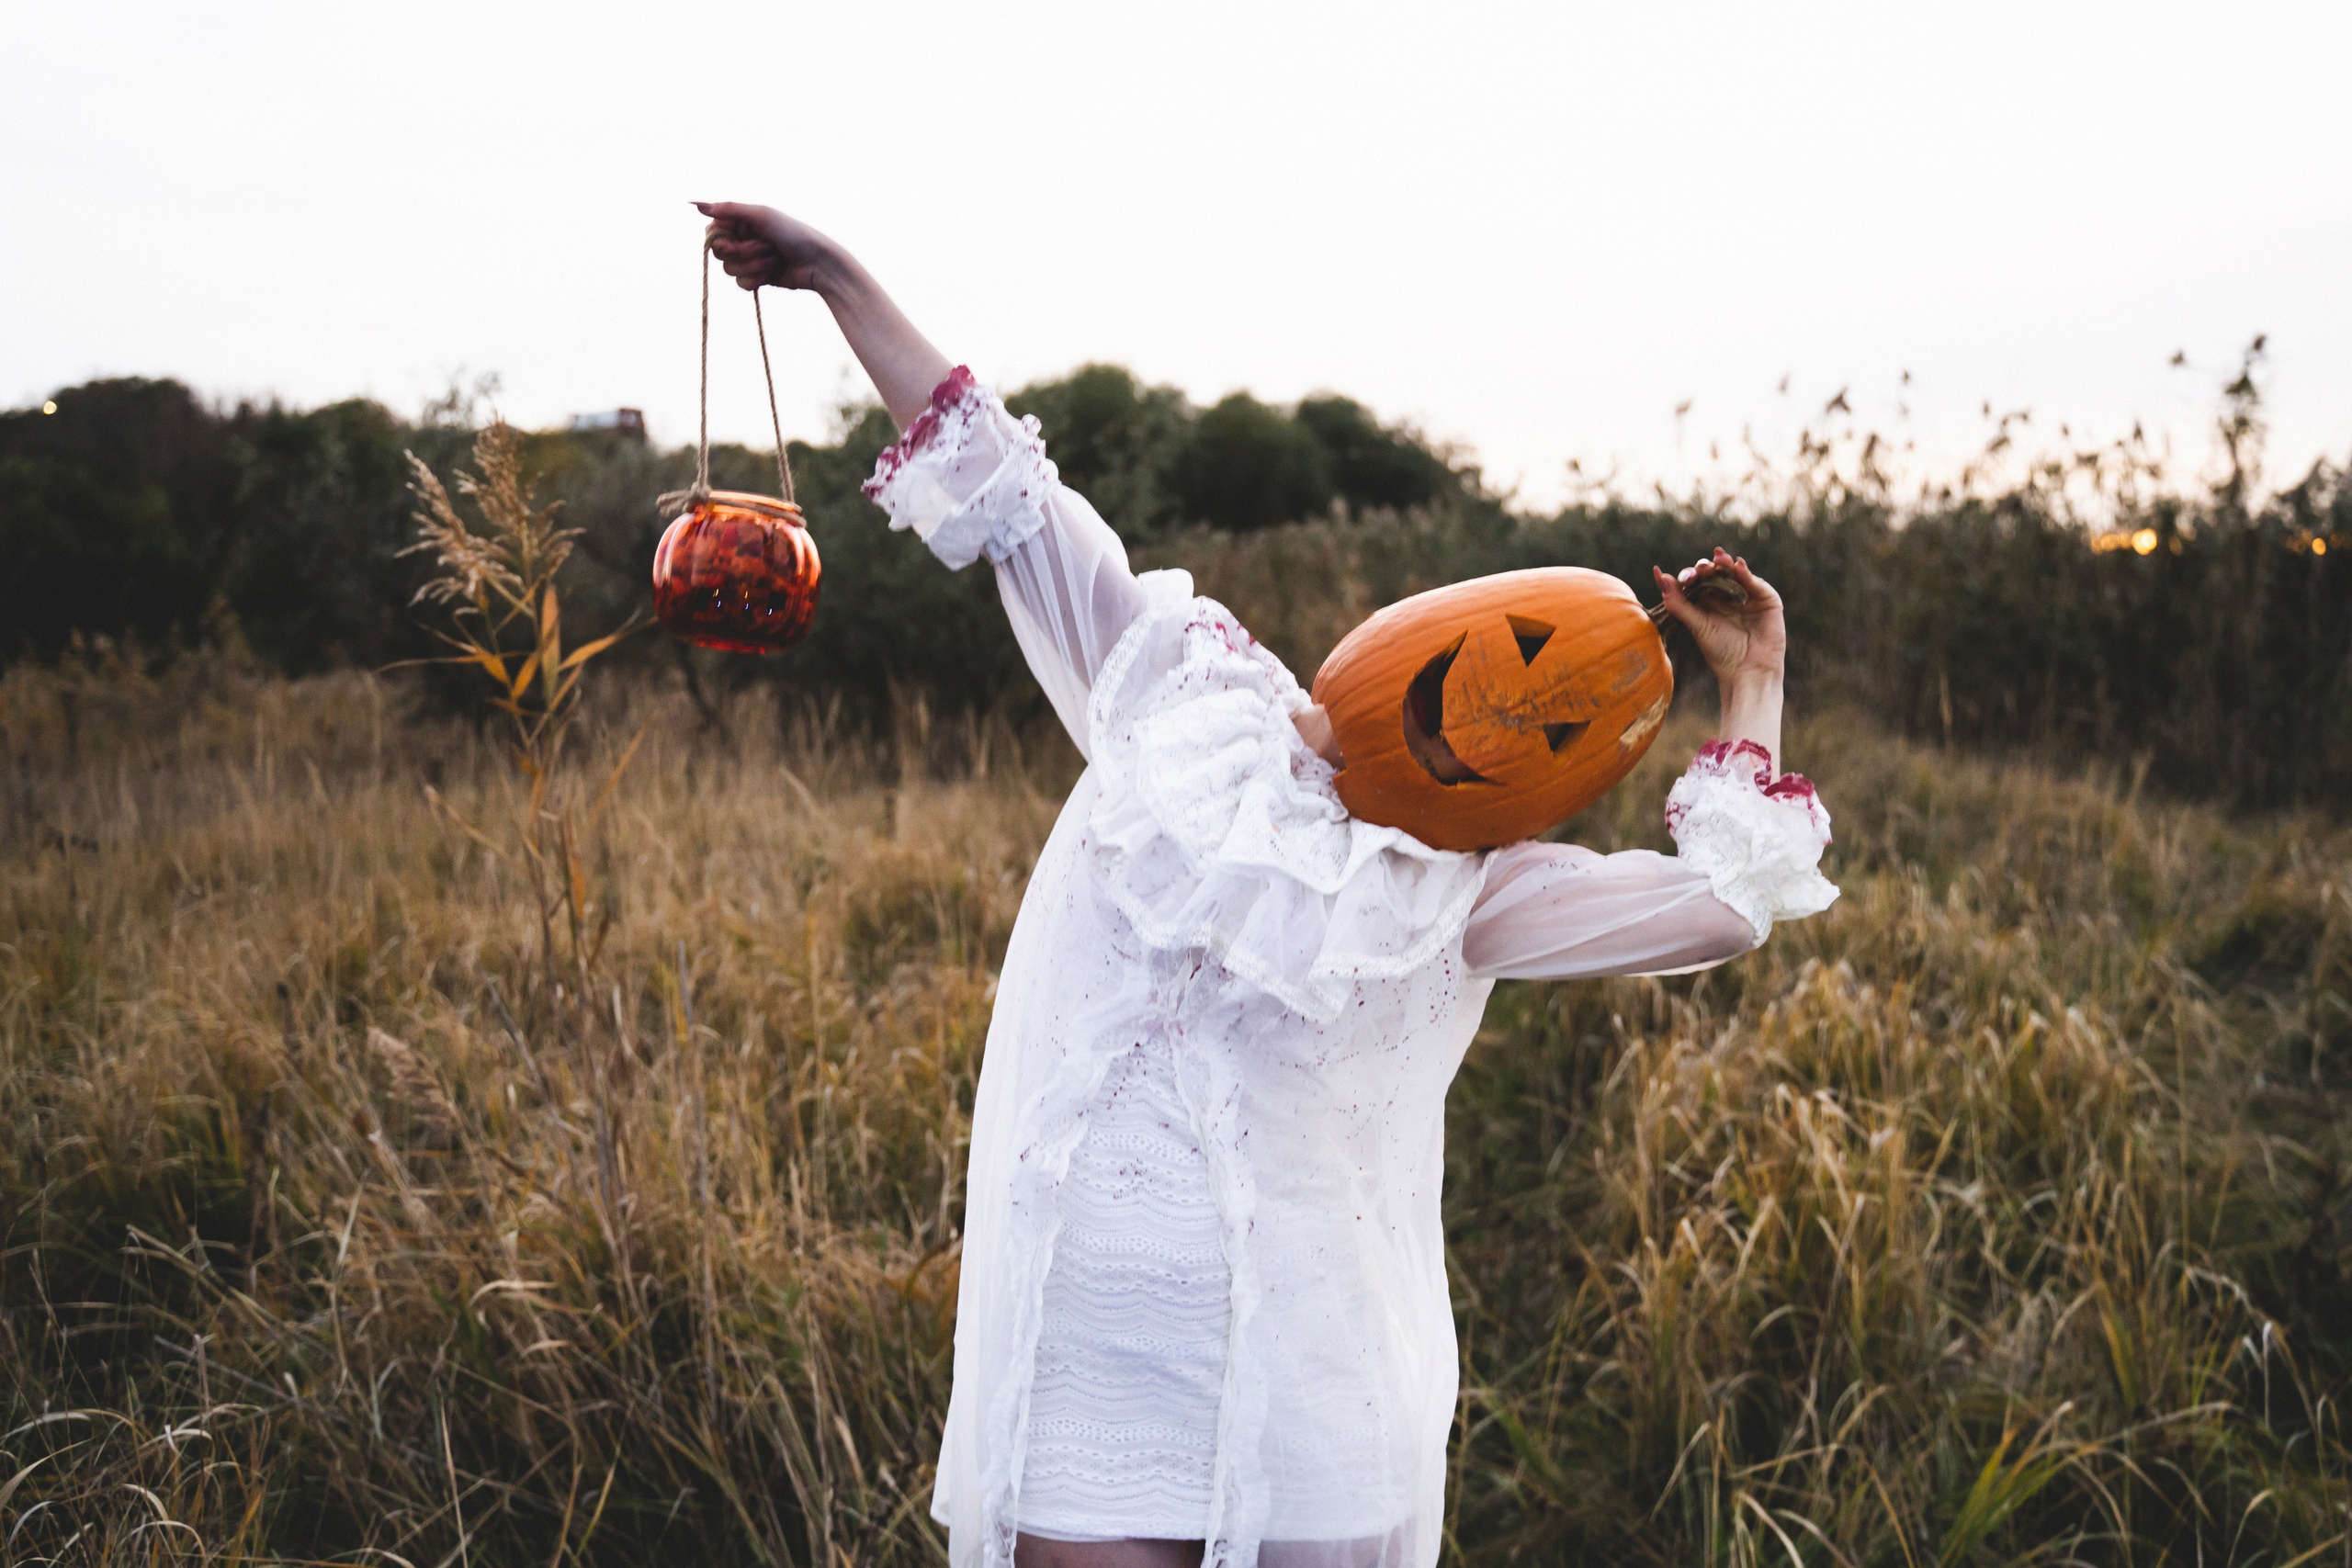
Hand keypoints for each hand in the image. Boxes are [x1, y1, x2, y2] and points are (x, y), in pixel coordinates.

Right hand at [693, 201, 840, 293]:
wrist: (818, 263)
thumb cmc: (794, 233)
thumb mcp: (762, 215)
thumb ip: (729, 209)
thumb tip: (696, 204)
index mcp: (741, 221)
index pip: (712, 232)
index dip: (721, 240)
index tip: (736, 239)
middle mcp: (742, 239)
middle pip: (719, 253)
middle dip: (742, 253)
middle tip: (765, 246)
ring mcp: (749, 259)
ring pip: (730, 271)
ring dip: (753, 265)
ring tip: (774, 258)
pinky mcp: (757, 278)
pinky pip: (741, 284)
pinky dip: (756, 278)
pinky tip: (772, 272)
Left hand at [1650, 548, 1786, 691]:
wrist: (1748, 671)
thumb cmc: (1720, 651)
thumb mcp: (1697, 625)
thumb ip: (1678, 602)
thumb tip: (1659, 575)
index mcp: (1707, 601)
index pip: (1697, 581)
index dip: (1689, 576)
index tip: (1682, 578)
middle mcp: (1727, 595)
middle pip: (1715, 573)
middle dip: (1707, 568)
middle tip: (1701, 569)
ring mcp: (1747, 595)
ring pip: (1734, 573)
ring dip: (1726, 564)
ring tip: (1719, 558)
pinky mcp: (1766, 598)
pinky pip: (1755, 582)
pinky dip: (1746, 573)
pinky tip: (1737, 565)